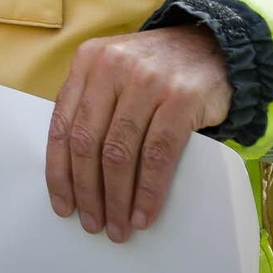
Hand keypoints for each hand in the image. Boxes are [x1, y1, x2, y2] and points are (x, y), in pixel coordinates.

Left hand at [45, 25, 231, 243]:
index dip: (59, 171)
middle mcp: (112, 67)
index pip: (61, 124)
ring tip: (118, 226)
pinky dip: (148, 191)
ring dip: (116, 199)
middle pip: (87, 142)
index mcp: (88, 61)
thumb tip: (73, 169)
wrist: (213, 46)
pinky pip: (157, 156)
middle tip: (93, 223)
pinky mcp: (181, 99)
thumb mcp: (114, 70)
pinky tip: (144, 214)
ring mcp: (147, 81)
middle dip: (87, 191)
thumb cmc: (156, 68)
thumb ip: (91, 103)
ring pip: (119, 153)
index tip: (63, 204)